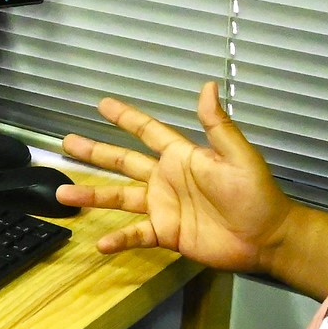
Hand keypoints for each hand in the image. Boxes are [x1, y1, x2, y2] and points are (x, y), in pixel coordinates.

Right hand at [58, 81, 296, 271]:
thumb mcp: (239, 156)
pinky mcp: (166, 233)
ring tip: (63, 192)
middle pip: (123, 162)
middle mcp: (166, 178)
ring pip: (120, 197)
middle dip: (95, 152)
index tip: (102, 104)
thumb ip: (218, 125)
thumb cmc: (255, 193)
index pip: (148, 131)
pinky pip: (136, 234)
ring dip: (93, 195)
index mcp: (181, 156)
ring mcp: (163, 206)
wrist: (265, 237)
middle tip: (67, 142)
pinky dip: (118, 238)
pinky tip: (100, 243)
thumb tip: (207, 85)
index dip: (126, 118)